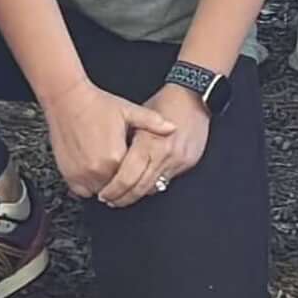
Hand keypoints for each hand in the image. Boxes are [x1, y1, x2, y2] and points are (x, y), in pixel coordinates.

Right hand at [42, 85, 159, 201]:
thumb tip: (173, 128)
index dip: (138, 174)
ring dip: (106, 185)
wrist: (67, 99)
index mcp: (115, 157)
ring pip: (100, 192)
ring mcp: (81, 174)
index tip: (140, 170)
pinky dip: (89, 186)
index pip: (133, 178)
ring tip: (110, 170)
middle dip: (123, 182)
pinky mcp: (68, 174)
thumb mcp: (128, 111)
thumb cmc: (97, 104)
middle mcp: (97, 170)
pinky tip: (95, 171)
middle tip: (126, 171)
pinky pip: (82, 191)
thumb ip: (152, 122)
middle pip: (117, 188)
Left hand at [98, 85, 210, 206]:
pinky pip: (168, 180)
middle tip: (111, 200)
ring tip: (125, 195)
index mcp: (148, 142)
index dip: (114, 190)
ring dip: (138, 194)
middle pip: (140, 187)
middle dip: (123, 198)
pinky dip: (154, 184)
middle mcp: (165, 154)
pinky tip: (144, 184)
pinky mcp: (188, 163)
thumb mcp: (137, 117)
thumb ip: (126, 142)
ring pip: (154, 187)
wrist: (193, 97)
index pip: (127, 177)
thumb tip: (108, 163)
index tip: (104, 194)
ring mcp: (178, 160)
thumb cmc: (164, 102)